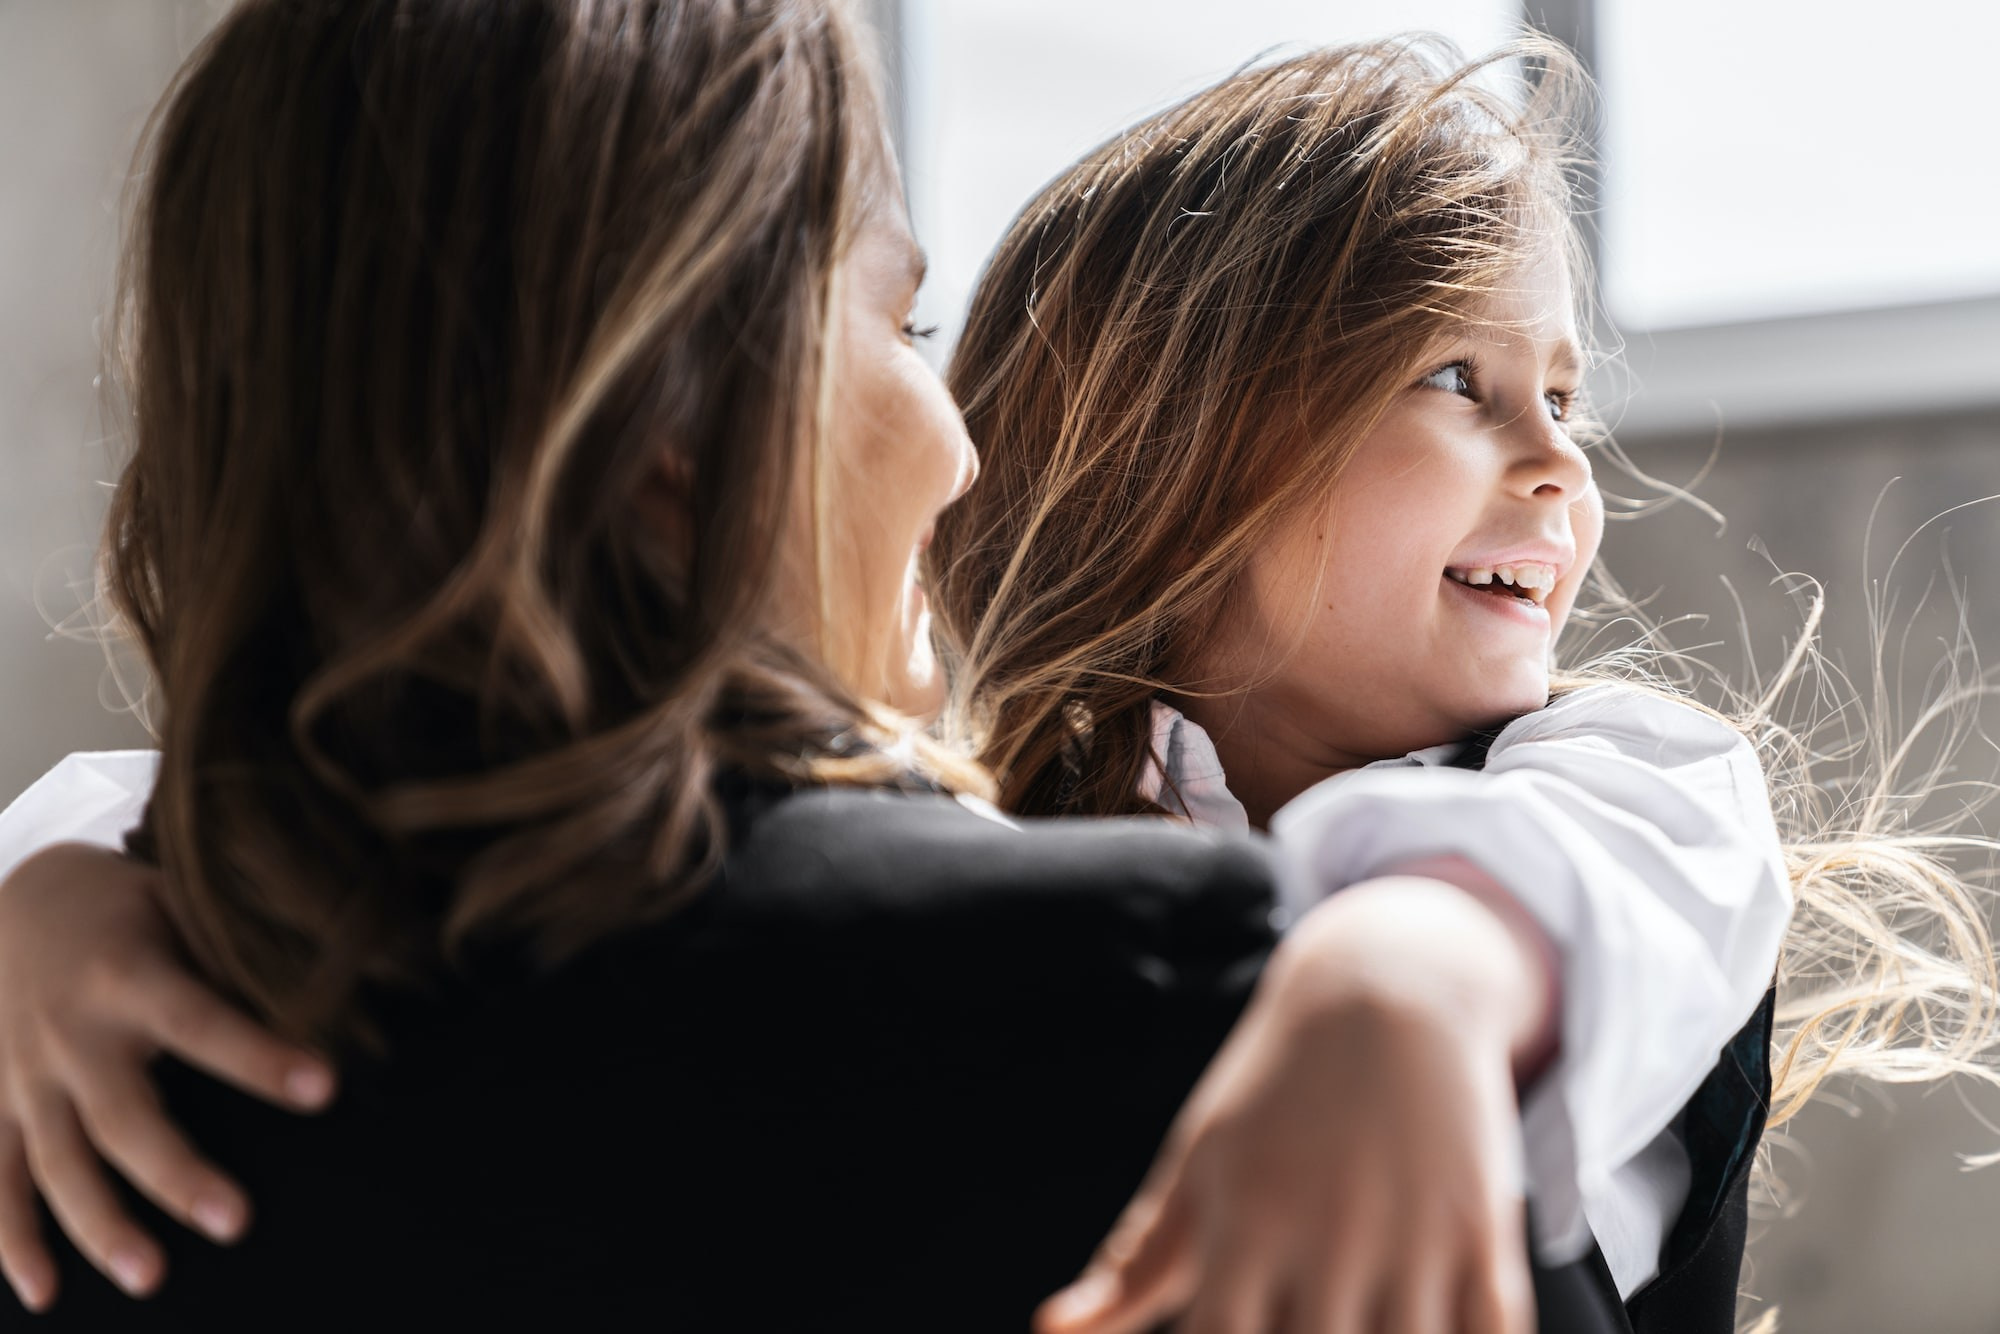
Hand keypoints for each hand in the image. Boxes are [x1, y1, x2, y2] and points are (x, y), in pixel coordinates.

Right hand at [0, 843, 335, 1309]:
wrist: (12, 900)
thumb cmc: (127, 908)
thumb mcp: (177, 903)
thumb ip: (234, 952)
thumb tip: (338, 987)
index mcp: (129, 974)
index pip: (203, 1021)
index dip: (259, 1056)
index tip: (325, 1088)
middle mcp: (71, 1033)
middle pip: (123, 1115)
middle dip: (177, 1173)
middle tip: (239, 1222)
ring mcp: (23, 1077)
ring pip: (57, 1163)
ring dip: (100, 1226)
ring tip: (153, 1278)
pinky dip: (13, 1241)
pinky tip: (46, 1293)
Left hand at [1037, 876, 1548, 1333]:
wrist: (1387, 988)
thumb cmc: (1275, 1091)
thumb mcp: (1200, 1162)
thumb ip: (1138, 1262)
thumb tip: (1051, 1330)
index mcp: (1245, 1224)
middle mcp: (1328, 1236)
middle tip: (1296, 1325)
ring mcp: (1413, 1237)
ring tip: (1359, 1327)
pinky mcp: (1482, 1232)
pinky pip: (1493, 1330)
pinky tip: (1437, 1326)